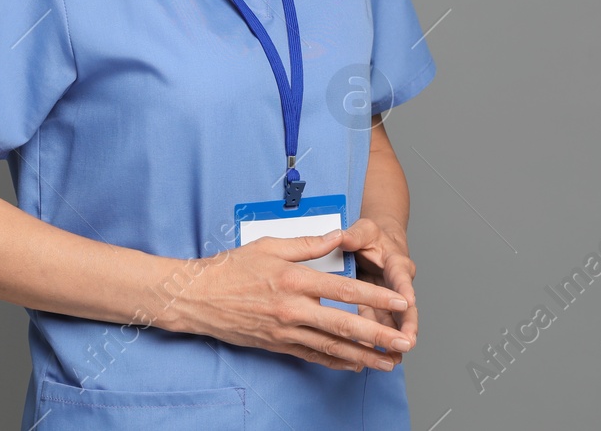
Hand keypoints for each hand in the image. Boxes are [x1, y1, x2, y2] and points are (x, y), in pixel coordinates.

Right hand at [160, 229, 415, 372]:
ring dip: (364, 356)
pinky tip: (356, 365)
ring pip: (331, 347)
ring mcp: (285, 331)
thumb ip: (308, 243)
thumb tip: (338, 235)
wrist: (197, 297)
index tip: (399, 302)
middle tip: (403, 342)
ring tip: (389, 362)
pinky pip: (313, 357)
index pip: (343, 290)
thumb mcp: (269, 245)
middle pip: (344, 325)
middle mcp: (292, 308)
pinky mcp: (277, 344)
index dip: (375, 297)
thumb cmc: (231, 268)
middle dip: (378, 335)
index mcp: (293, 279)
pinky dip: (336, 362)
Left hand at [344, 217, 417, 359]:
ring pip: (393, 321)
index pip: (401, 276)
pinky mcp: (376, 308)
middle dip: (407, 325)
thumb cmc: (372, 237)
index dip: (404, 289)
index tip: (409, 302)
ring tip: (392, 357)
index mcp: (396, 263)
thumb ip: (354, 235)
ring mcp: (387, 299)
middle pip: (405, 307)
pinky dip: (376, 340)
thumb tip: (341, 236)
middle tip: (407, 342)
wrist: (377, 244)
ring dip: (393, 339)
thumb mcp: (364, 230)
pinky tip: (371, 356)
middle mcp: (396, 284)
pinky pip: (377, 325)